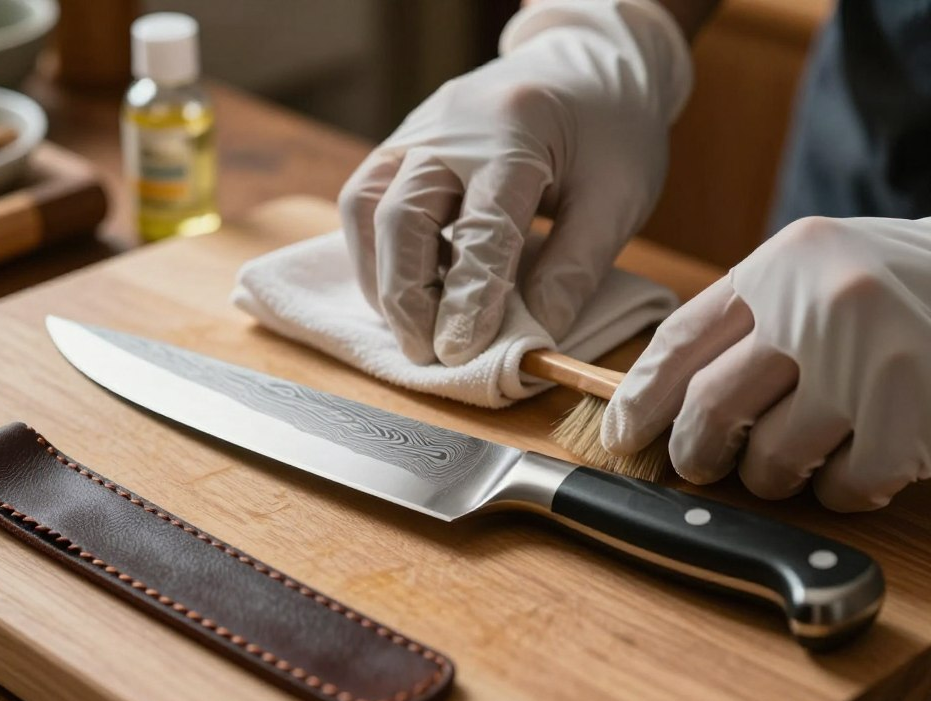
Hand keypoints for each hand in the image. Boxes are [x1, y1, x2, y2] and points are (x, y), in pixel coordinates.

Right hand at [338, 0, 690, 364]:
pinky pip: (366, 199)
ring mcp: (418, 130)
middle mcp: (452, 126)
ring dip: (380, 277)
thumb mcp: (618, 197)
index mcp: (516, 133)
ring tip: (410, 329)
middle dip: (407, 295)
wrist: (585, 63)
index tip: (462, 353)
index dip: (471, 298)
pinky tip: (407, 289)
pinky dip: (377, 254)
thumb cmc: (610, 130)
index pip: (483, 227)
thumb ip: (576, 268)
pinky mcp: (402, 142)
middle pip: (402, 215)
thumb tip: (535, 336)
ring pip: (366, 207)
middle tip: (427, 353)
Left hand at [603, 216, 930, 511]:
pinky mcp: (916, 416)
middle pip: (711, 406)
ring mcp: (871, 361)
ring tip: (790, 460)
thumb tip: (665, 399)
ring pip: (770, 458)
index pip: (680, 341)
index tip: (624, 433)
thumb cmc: (900, 289)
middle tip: (698, 464)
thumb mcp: (816, 276)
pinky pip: (843, 487)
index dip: (641, 398)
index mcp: (783, 264)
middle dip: (694, 451)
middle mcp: (820, 305)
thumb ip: (748, 323)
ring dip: (770, 476)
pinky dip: (838, 493)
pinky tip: (852, 469)